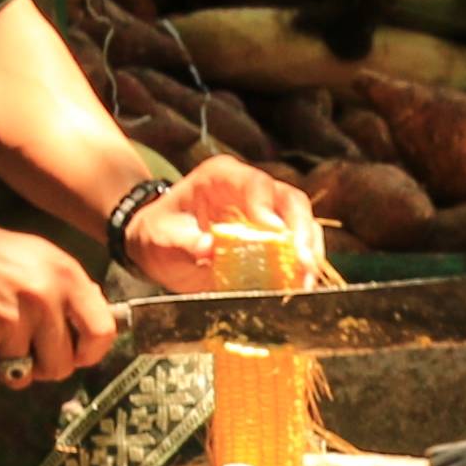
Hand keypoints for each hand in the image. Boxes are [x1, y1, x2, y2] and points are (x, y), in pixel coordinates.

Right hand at [0, 205, 115, 387]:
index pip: (102, 332)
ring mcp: (7, 321)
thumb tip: (98, 324)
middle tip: (25, 349)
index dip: (91, 352)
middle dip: (44, 366)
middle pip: (62, 365)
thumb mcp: (38, 255)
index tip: (76, 354)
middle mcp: (40, 298)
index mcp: (63, 276)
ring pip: (22, 375)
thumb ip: (70, 289)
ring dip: (7, 365)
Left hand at [129, 154, 309, 291]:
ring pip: (301, 223)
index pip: (255, 184)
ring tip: (306, 282)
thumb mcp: (161, 237)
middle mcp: (250, 190)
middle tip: (304, 264)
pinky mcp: (271, 238)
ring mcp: (264, 212)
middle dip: (301, 233)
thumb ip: (183, 242)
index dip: (269, 208)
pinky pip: (295, 248)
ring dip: (308, 253)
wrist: (158, 245)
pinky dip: (300, 268)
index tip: (277, 235)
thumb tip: (208, 248)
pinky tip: (300, 287)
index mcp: (222, 177)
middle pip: (290, 201)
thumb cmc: (158, 234)